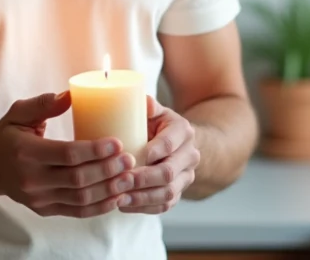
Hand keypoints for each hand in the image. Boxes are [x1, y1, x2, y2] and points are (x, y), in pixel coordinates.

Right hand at [0, 91, 137, 217]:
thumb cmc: (8, 134)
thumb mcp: (18, 113)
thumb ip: (43, 104)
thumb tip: (70, 95)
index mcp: (25, 152)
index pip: (67, 154)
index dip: (95, 150)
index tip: (117, 142)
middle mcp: (31, 179)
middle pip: (78, 178)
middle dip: (108, 170)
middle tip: (130, 159)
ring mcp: (38, 198)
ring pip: (80, 199)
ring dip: (108, 190)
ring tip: (129, 178)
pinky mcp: (44, 210)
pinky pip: (77, 212)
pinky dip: (100, 206)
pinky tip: (117, 196)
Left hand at [118, 96, 198, 214]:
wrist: (179, 144)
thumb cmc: (159, 125)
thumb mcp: (156, 111)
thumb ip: (148, 106)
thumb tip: (144, 102)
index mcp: (183, 131)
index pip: (168, 144)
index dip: (150, 152)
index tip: (129, 156)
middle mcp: (190, 155)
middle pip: (168, 172)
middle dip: (142, 179)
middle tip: (120, 180)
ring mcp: (186, 177)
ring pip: (168, 193)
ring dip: (142, 197)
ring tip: (119, 197)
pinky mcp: (179, 193)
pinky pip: (164, 206)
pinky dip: (144, 208)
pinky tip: (125, 205)